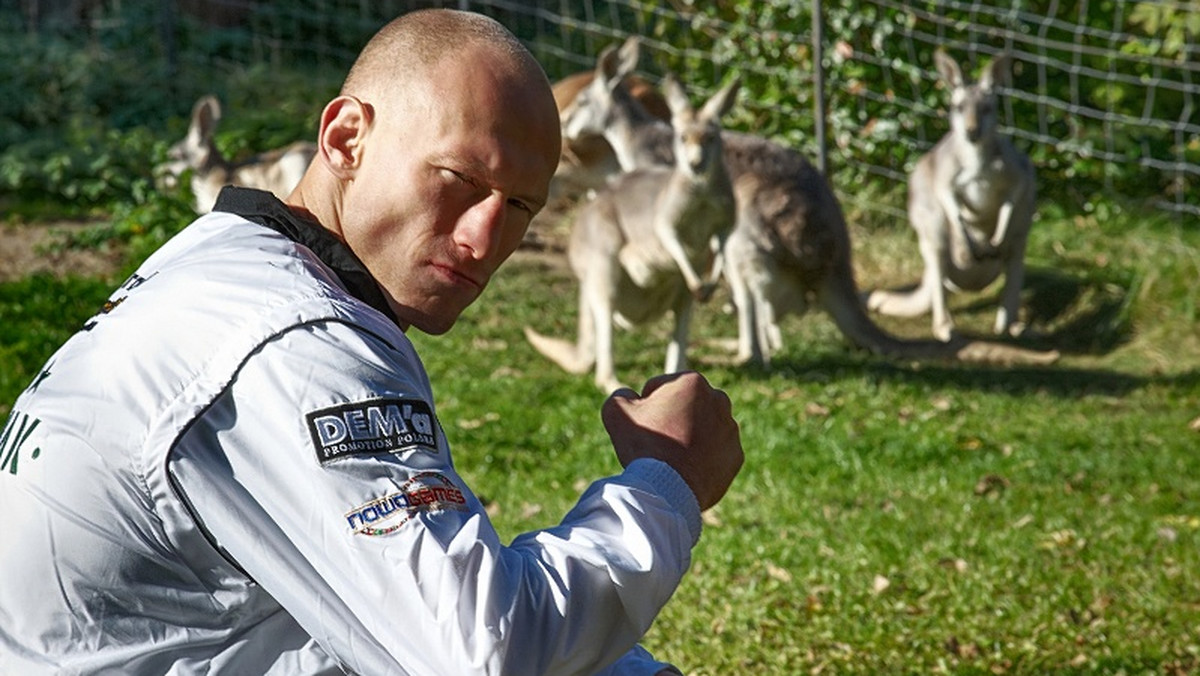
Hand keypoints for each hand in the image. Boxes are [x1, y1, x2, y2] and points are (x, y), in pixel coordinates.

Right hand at [601, 371, 742, 510]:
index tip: (643, 424)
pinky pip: (716, 453)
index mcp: (692, 382)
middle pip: (687, 406)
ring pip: (704, 429)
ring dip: (691, 437)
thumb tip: (630, 395)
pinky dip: (703, 459)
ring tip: (671, 458)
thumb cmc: (643, 446)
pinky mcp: (735, 456)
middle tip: (657, 441)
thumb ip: (622, 394)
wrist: (667, 490)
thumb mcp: (617, 411)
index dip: (646, 405)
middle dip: (673, 418)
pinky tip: (686, 470)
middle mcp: (719, 400)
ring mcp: (730, 430)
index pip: (662, 388)